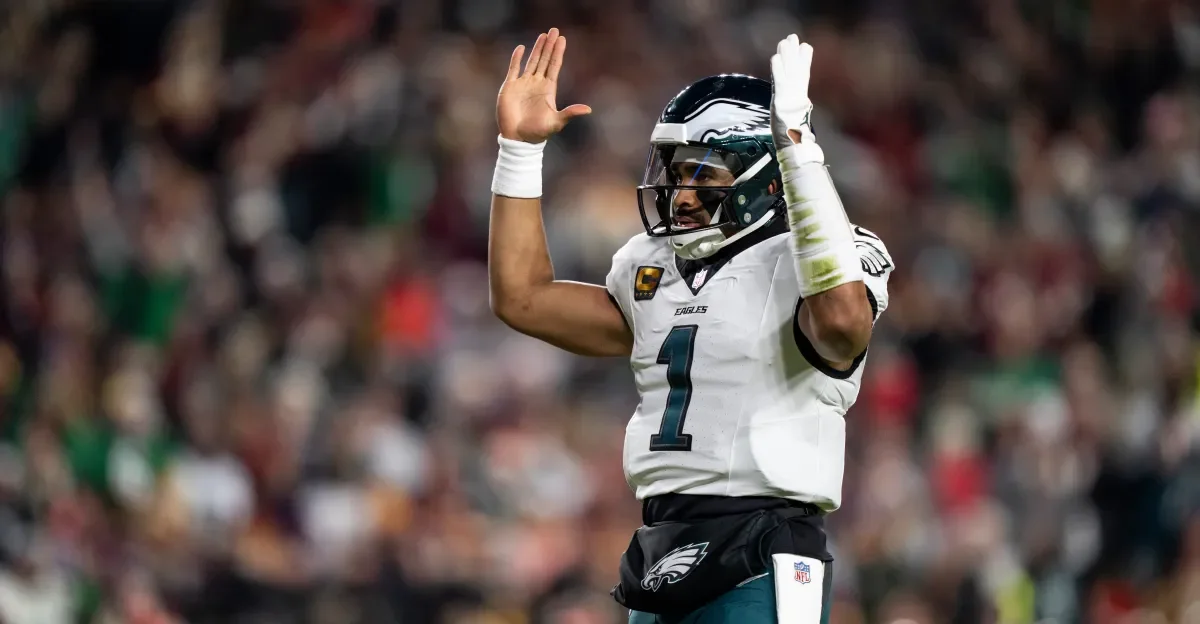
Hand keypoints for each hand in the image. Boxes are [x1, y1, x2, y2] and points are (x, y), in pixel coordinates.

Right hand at [497, 28, 591, 143]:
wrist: (518, 139)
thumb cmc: (538, 133)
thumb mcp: (556, 122)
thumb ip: (570, 113)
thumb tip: (588, 110)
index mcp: (548, 89)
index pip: (554, 66)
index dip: (558, 53)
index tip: (562, 39)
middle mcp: (536, 84)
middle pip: (544, 60)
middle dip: (549, 45)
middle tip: (554, 30)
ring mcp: (523, 84)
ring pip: (531, 61)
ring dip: (537, 48)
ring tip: (543, 35)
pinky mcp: (510, 87)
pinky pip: (514, 69)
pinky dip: (517, 58)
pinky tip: (521, 48)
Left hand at [770, 34, 814, 149]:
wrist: (797, 148)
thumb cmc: (794, 140)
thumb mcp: (794, 123)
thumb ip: (796, 113)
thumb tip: (800, 108)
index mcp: (799, 99)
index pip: (802, 76)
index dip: (803, 61)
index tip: (805, 47)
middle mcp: (797, 95)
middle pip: (797, 70)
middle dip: (794, 53)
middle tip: (792, 37)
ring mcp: (790, 97)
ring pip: (789, 72)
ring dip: (787, 55)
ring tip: (785, 40)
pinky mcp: (782, 101)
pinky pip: (779, 81)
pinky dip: (778, 69)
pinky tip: (775, 57)